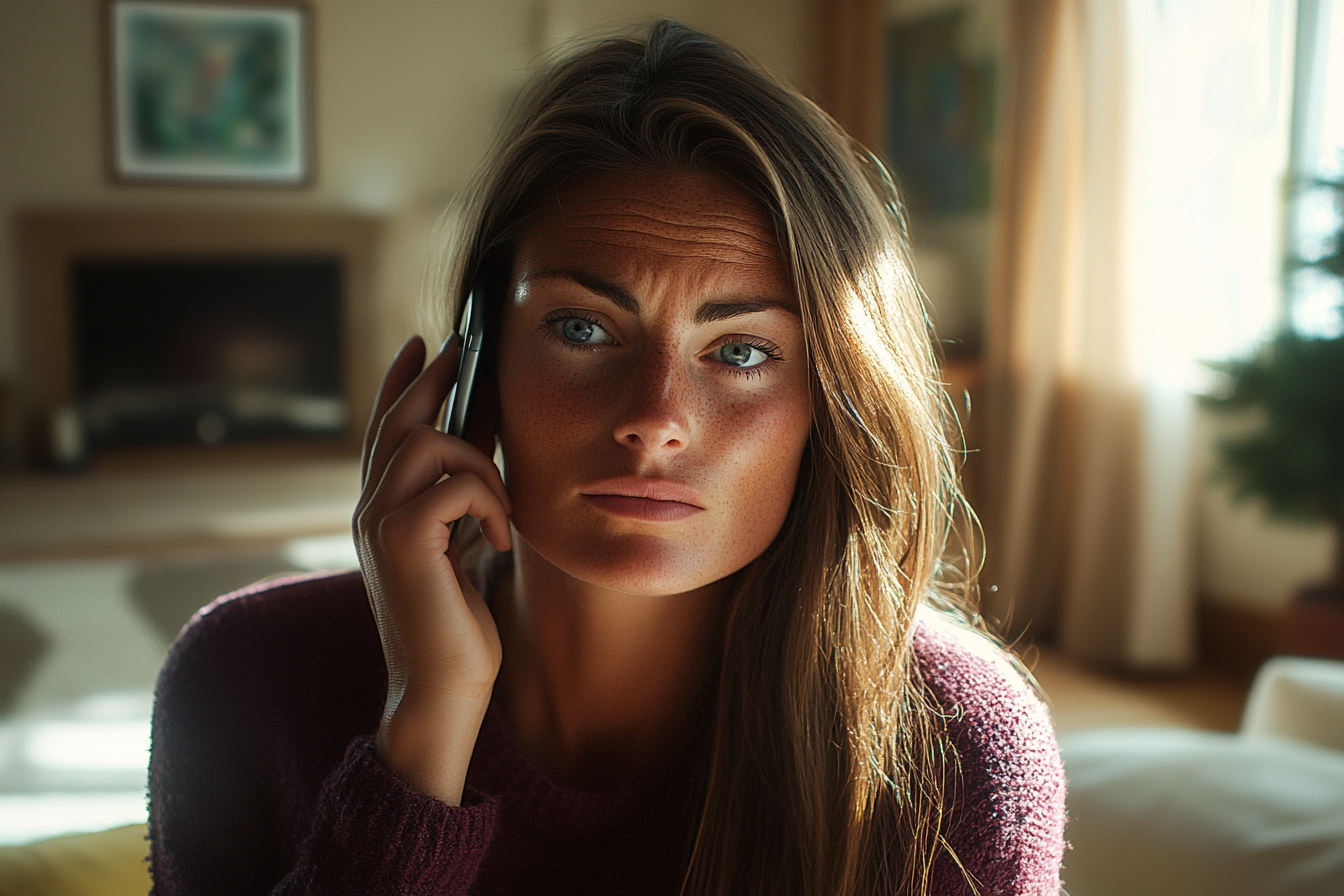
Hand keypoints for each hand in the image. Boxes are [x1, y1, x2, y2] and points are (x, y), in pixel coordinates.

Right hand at [353, 335, 511, 803]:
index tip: (422, 345)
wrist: (443, 691)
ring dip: (478, 462)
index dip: (400, 383)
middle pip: (396, 420)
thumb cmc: (457, 627)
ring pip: (426, 440)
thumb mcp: (464, 544)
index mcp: (381, 513)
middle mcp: (369, 511)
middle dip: (431, 379)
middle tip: (460, 347)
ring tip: (499, 506)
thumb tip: (487, 443)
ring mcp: (379, 522)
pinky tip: (499, 539)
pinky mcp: (402, 539)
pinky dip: (490, 501)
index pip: (384, 431)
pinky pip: (456, 482)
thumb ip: (464, 497)